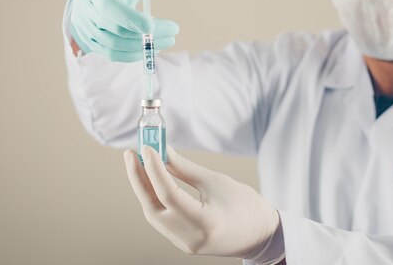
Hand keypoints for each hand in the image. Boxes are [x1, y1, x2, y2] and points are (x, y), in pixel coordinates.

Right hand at [69, 0, 178, 61]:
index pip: (109, 7)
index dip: (130, 19)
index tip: (153, 24)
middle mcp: (84, 9)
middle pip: (116, 31)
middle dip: (148, 35)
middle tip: (173, 33)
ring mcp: (85, 27)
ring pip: (115, 46)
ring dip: (143, 47)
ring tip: (166, 40)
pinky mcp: (90, 41)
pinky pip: (112, 55)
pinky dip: (133, 54)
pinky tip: (151, 47)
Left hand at [123, 145, 283, 262]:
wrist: (260, 235)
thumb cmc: (245, 206)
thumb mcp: (217, 182)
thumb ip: (186, 169)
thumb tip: (163, 153)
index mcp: (205, 223)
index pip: (169, 195)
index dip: (154, 169)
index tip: (147, 148)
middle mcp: (191, 238)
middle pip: (153, 208)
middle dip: (139, 179)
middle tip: (131, 155)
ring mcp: (185, 244)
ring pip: (153, 215)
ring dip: (144, 188)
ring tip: (139, 164)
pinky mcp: (183, 243)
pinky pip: (161, 220)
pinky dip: (153, 199)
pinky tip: (151, 181)